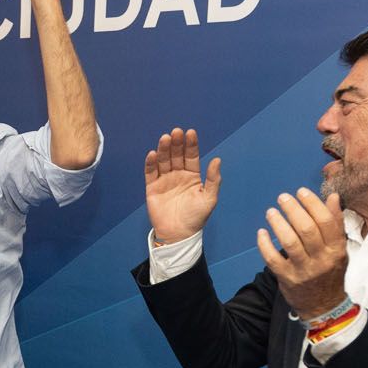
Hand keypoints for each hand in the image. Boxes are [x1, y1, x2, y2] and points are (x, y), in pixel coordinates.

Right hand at [143, 127, 220, 242]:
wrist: (179, 235)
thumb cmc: (196, 218)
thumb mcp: (209, 199)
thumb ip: (213, 180)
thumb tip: (217, 160)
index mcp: (192, 176)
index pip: (191, 156)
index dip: (191, 145)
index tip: (191, 133)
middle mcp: (178, 175)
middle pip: (176, 155)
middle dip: (176, 143)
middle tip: (176, 132)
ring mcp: (164, 180)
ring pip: (163, 160)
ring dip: (163, 149)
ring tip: (165, 139)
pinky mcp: (152, 188)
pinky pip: (150, 172)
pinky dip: (150, 163)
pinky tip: (152, 154)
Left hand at [257, 189, 348, 319]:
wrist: (324, 306)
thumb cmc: (330, 272)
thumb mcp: (339, 249)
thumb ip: (335, 223)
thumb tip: (333, 196)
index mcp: (336, 249)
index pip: (325, 221)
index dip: (312, 203)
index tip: (301, 191)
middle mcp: (321, 259)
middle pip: (306, 229)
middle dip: (293, 209)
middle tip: (283, 197)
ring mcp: (303, 270)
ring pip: (289, 242)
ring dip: (278, 223)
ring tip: (271, 211)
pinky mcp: (287, 279)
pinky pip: (272, 259)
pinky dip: (265, 244)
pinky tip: (261, 232)